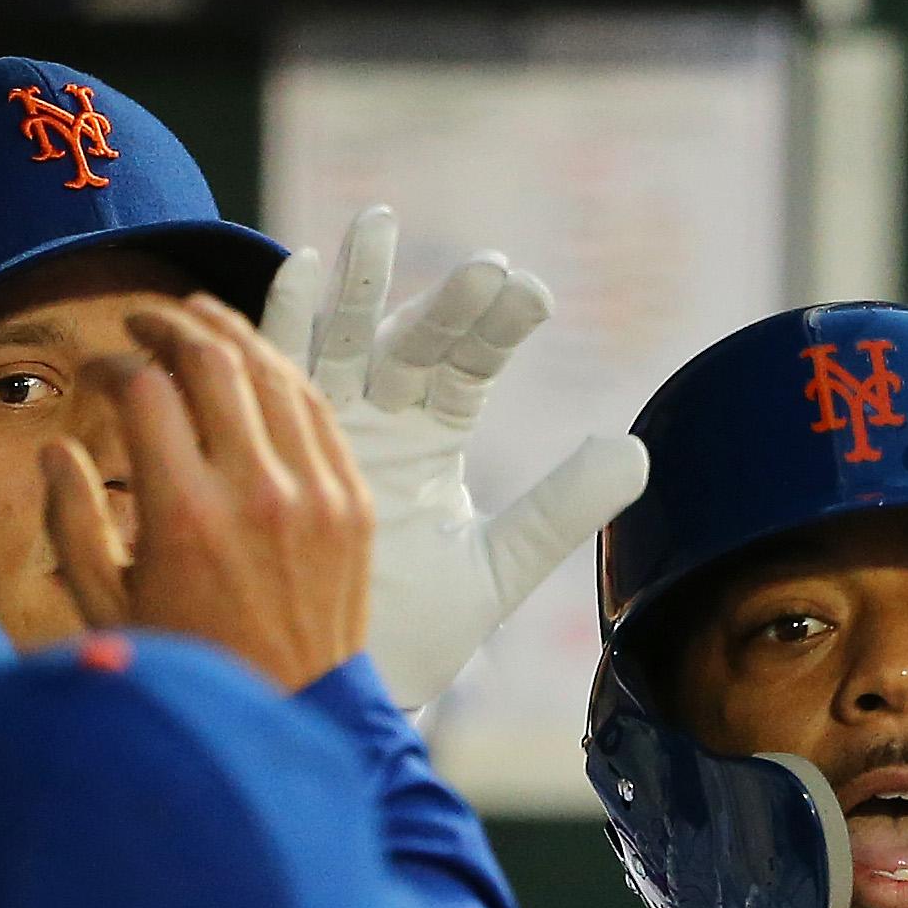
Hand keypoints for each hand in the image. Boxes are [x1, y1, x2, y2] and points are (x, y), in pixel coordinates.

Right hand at [42, 294, 373, 691]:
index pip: (144, 389)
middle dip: (167, 325)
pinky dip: (282, 378)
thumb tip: (56, 450)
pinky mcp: (353, 506)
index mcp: (184, 516)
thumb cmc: (191, 665)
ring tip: (196, 319)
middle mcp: (255, 493)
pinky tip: (254, 366)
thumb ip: (71, 522)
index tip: (97, 372)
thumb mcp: (107, 607)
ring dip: (230, 334)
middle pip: (211, 360)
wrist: (293, 714)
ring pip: (272, 374)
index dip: (112, 364)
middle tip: (141, 320)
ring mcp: (315, 496)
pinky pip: (318, 413)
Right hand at [262, 206, 648, 709]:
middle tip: (482, 269)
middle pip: (410, 341)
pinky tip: (296, 267)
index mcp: (433, 436)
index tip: (532, 295)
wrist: (340, 685)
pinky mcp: (272, 445)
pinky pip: (273, 370)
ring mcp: (323, 424)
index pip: (470, 365)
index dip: (497, 328)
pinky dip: (283, 320)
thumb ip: (560, 508)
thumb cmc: (414, 630)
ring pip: (340, 339)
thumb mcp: (499, 567)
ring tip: (376, 223)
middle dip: (442, 304)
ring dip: (356, 284)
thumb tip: (636, 451)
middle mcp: (379, 417)